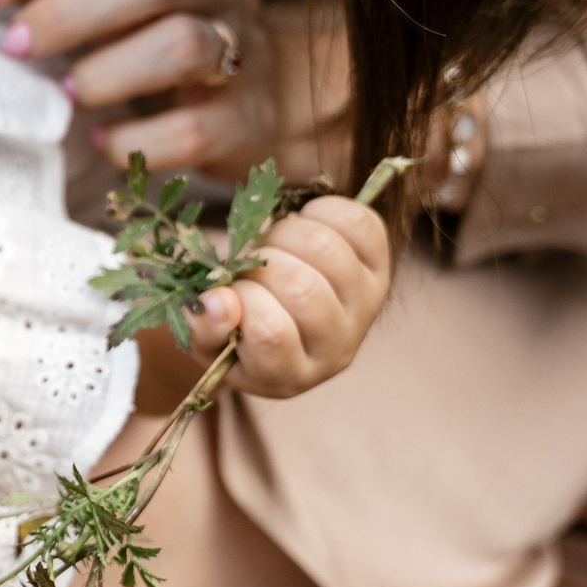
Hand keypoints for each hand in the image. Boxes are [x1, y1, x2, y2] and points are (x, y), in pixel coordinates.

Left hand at [0, 0, 272, 177]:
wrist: (255, 104)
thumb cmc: (159, 39)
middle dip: (65, 13)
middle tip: (17, 48)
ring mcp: (246, 50)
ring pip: (183, 45)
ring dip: (106, 73)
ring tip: (69, 94)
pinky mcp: (252, 119)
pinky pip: (194, 130)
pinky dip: (137, 139)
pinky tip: (104, 141)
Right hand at [186, 195, 391, 398]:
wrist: (288, 319)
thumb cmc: (240, 333)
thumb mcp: (209, 341)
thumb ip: (205, 328)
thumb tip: (220, 300)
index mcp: (289, 375)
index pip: (272, 334)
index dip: (243, 301)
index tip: (228, 292)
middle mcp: (337, 348)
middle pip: (304, 289)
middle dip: (263, 263)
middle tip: (249, 264)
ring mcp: (366, 308)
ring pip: (328, 251)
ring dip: (287, 234)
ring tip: (272, 245)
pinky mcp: (381, 269)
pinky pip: (361, 225)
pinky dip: (323, 211)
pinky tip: (302, 224)